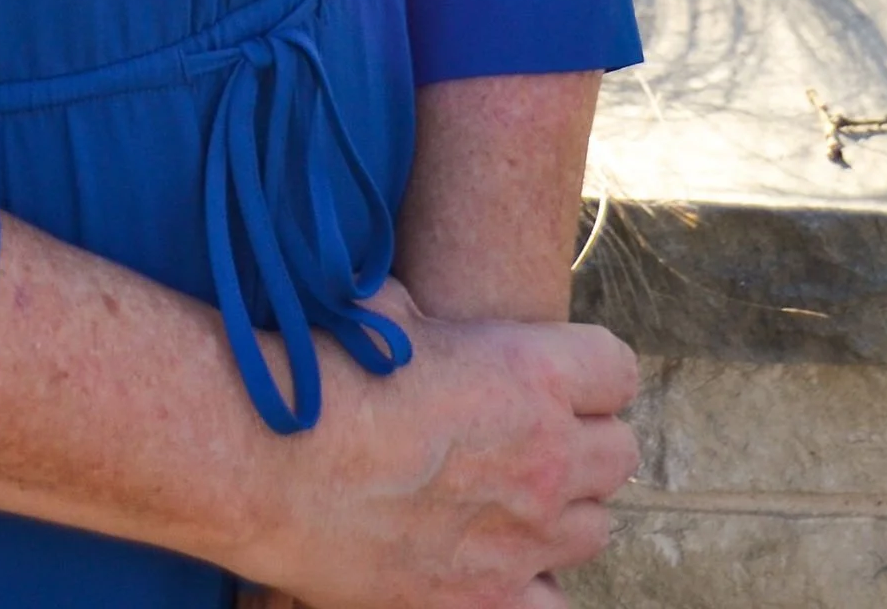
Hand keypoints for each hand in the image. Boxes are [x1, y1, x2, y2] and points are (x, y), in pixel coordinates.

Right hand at [237, 281, 639, 608]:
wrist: (267, 459)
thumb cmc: (321, 369)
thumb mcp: (387, 308)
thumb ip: (435, 319)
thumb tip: (424, 317)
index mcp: (533, 373)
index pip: (619, 369)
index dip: (589, 370)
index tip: (557, 374)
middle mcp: (548, 458)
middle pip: (620, 453)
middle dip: (584, 440)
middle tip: (531, 436)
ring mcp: (524, 537)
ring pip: (598, 528)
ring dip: (565, 509)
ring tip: (509, 496)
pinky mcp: (487, 600)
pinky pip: (555, 603)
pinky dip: (535, 582)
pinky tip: (495, 558)